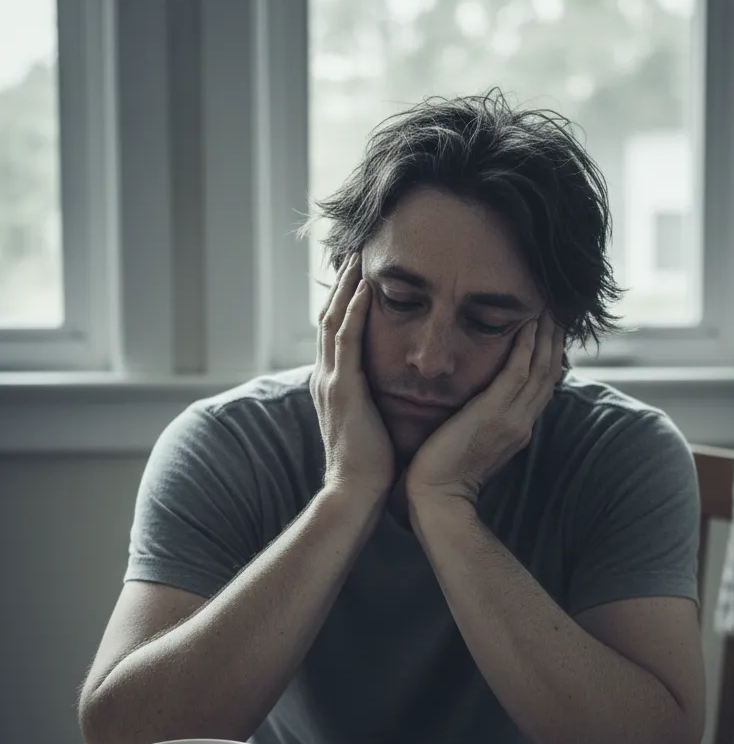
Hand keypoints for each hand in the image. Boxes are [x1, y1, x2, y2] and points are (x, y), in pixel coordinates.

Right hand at [311, 253, 395, 500]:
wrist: (356, 494)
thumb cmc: (371, 468)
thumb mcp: (372, 426)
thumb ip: (377, 403)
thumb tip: (396, 392)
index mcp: (334, 386)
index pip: (337, 332)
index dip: (346, 301)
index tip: (360, 273)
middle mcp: (326, 377)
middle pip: (329, 316)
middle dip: (340, 282)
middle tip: (354, 249)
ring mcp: (330, 381)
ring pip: (333, 319)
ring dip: (344, 284)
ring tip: (357, 253)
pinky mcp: (341, 389)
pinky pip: (345, 338)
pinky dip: (353, 309)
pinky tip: (363, 285)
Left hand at [406, 312, 563, 507]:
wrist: (438, 499)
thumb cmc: (444, 475)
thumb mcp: (472, 444)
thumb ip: (483, 423)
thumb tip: (479, 406)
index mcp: (518, 429)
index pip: (542, 386)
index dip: (549, 355)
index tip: (550, 329)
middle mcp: (522, 422)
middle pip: (549, 372)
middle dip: (555, 338)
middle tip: (558, 307)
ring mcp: (512, 418)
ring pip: (539, 367)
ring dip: (545, 334)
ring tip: (548, 305)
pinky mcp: (494, 414)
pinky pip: (517, 371)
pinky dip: (526, 346)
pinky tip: (528, 323)